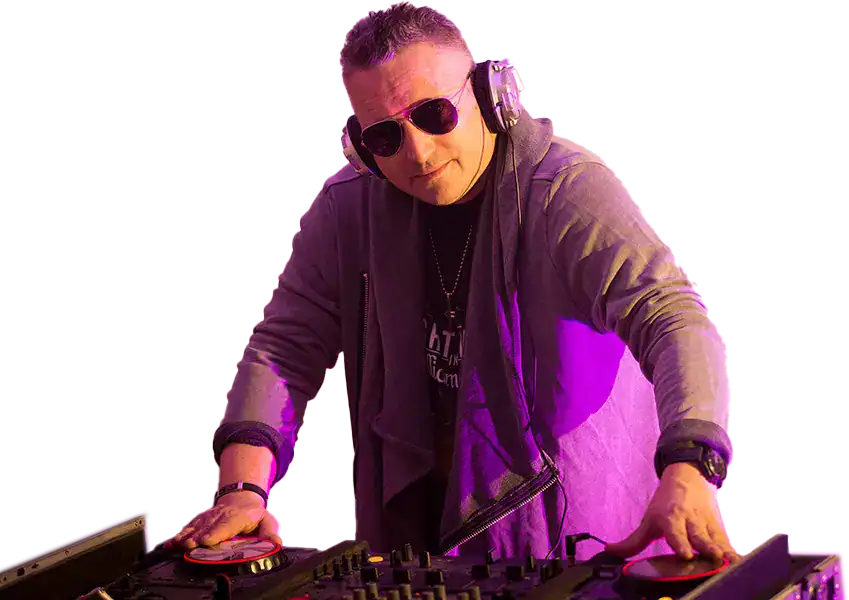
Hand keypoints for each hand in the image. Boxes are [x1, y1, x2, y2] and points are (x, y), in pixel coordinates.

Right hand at [166, 491, 282, 549]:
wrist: (240, 499)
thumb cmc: (253, 515)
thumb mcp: (267, 521)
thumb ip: (271, 533)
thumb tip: (276, 544)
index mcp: (238, 516)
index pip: (227, 525)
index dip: (216, 532)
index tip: (207, 540)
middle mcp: (220, 515)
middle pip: (208, 527)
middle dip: (198, 537)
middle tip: (189, 546)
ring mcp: (208, 517)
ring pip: (196, 527)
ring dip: (186, 536)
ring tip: (177, 544)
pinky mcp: (199, 521)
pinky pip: (187, 528)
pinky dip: (178, 535)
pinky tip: (170, 543)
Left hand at [605, 462, 740, 563]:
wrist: (689, 477)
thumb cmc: (667, 503)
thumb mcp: (649, 519)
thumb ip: (634, 541)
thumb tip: (611, 551)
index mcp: (671, 518)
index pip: (675, 532)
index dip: (680, 542)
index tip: (685, 553)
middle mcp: (690, 522)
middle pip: (699, 536)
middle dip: (705, 547)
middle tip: (711, 557)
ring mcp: (706, 525)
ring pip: (715, 539)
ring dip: (721, 550)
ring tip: (727, 562)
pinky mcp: (719, 529)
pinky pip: (726, 541)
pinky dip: (732, 551)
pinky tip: (738, 562)